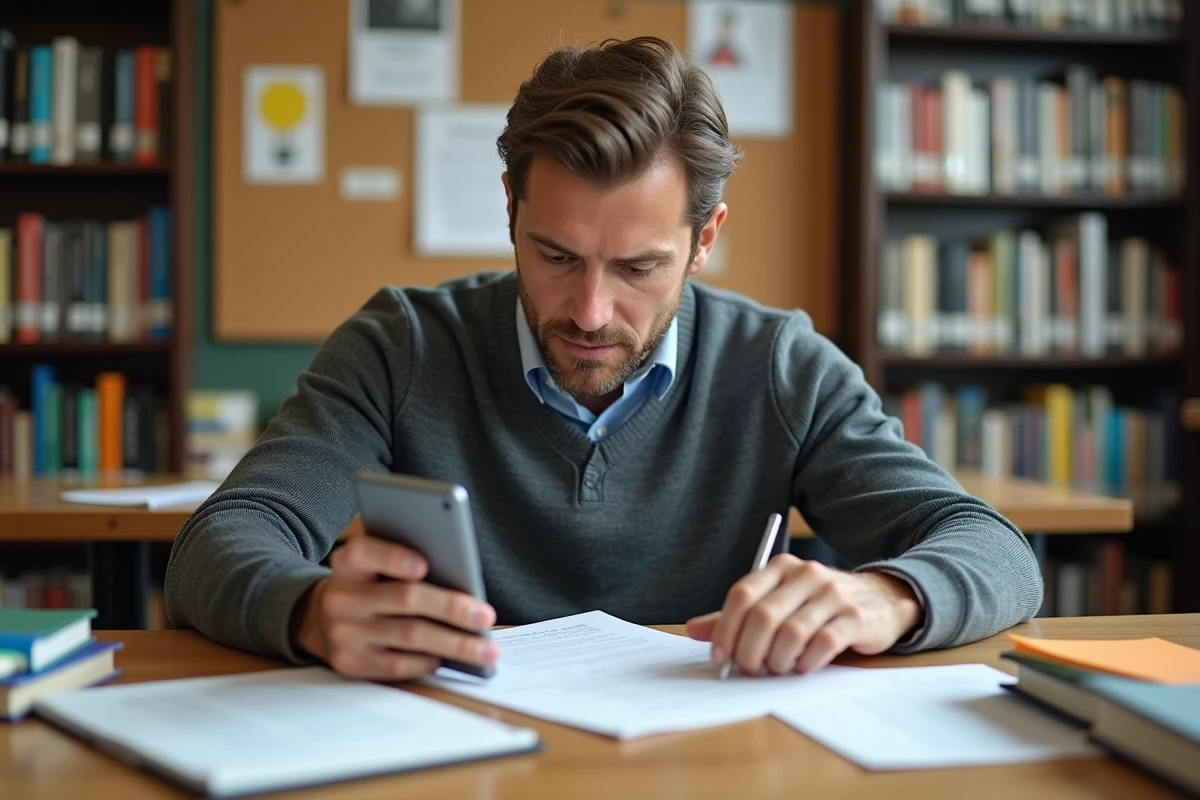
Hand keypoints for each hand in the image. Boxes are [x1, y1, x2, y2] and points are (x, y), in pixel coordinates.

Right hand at [292, 535, 498, 680]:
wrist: (319, 620)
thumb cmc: (368, 586)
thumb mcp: (375, 566)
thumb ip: (407, 564)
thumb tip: (460, 584)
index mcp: (348, 563)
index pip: (364, 553)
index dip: (393, 557)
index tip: (424, 564)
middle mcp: (342, 597)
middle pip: (403, 599)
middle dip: (451, 608)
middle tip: (485, 617)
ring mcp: (344, 634)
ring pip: (410, 636)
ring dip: (455, 644)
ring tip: (485, 649)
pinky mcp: (351, 664)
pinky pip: (398, 665)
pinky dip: (429, 661)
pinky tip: (450, 658)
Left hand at [684, 554, 920, 675]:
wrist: (880, 599)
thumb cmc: (819, 605)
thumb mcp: (778, 602)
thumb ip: (738, 616)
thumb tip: (692, 630)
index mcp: (779, 568)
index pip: (742, 595)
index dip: (725, 629)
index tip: (719, 657)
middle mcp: (805, 575)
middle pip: (763, 616)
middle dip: (750, 651)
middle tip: (749, 669)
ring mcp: (832, 594)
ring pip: (791, 632)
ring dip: (777, 660)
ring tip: (778, 668)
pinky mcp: (856, 617)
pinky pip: (823, 643)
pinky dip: (806, 662)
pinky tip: (803, 666)